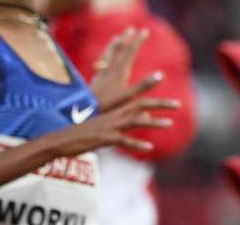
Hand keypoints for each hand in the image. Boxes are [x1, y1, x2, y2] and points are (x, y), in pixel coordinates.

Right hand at [48, 97, 179, 156]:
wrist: (61, 138)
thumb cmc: (83, 132)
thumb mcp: (106, 125)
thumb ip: (125, 122)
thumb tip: (145, 120)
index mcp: (115, 111)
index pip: (138, 99)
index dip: (154, 95)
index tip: (170, 94)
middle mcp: (115, 115)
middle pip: (142, 105)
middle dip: (162, 104)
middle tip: (179, 104)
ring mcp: (110, 126)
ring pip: (135, 121)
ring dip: (154, 123)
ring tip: (169, 124)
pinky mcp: (104, 138)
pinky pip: (123, 140)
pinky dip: (137, 143)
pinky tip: (149, 147)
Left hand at [88, 27, 159, 110]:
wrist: (85, 109)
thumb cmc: (109, 105)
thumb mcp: (129, 96)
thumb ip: (144, 85)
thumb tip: (160, 75)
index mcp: (120, 71)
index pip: (130, 52)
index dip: (138, 41)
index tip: (145, 30)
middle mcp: (111, 69)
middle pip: (120, 49)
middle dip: (128, 39)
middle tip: (133, 28)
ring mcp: (102, 72)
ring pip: (109, 54)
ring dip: (115, 44)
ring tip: (118, 37)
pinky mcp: (96, 79)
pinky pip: (101, 62)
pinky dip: (105, 55)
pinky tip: (104, 56)